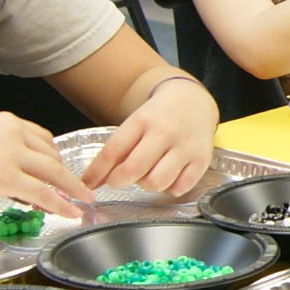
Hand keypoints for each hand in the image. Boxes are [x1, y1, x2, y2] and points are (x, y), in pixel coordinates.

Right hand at [0, 113, 96, 217]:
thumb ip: (2, 152)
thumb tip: (17, 176)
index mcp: (7, 122)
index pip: (43, 138)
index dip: (55, 157)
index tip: (60, 169)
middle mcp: (14, 134)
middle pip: (52, 155)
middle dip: (65, 175)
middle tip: (74, 189)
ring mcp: (13, 155)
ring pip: (54, 173)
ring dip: (71, 189)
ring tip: (81, 200)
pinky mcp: (8, 177)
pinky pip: (43, 193)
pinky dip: (61, 204)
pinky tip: (70, 211)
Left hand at [81, 74, 219, 198]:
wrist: (193, 101)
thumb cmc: (159, 116)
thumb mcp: (136, 122)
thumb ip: (118, 149)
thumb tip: (93, 181)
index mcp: (143, 120)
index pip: (113, 151)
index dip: (96, 172)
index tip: (87, 184)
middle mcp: (165, 132)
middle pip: (133, 170)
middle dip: (118, 181)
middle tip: (117, 179)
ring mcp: (185, 147)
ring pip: (156, 183)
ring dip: (146, 184)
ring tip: (148, 173)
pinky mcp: (202, 160)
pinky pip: (179, 188)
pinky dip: (169, 188)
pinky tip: (168, 176)